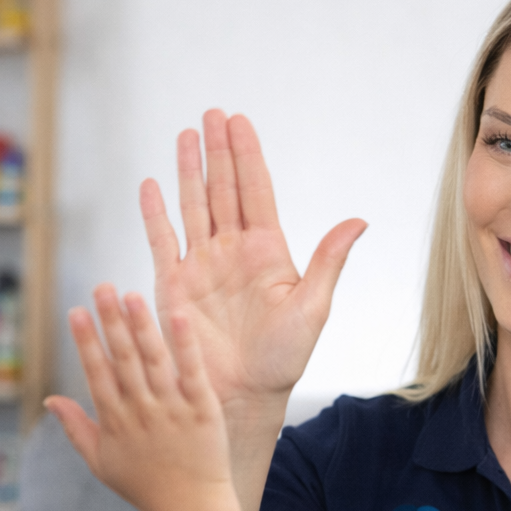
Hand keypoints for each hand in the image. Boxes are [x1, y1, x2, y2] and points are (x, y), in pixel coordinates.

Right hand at [45, 285, 233, 510]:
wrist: (191, 509)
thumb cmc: (144, 486)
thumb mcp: (101, 462)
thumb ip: (76, 428)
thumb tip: (50, 399)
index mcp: (115, 422)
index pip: (97, 374)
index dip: (85, 341)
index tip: (76, 311)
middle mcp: (141, 412)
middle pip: (123, 360)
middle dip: (110, 322)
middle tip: (102, 287)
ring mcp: (173, 410)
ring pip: (154, 361)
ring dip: (142, 326)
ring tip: (131, 295)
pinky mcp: (203, 410)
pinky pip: (192, 372)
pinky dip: (185, 344)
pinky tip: (178, 315)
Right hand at [142, 111, 365, 424]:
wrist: (243, 396)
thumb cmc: (282, 360)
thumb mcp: (312, 307)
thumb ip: (327, 261)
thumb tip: (358, 220)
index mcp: (267, 252)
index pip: (255, 191)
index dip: (247, 156)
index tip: (239, 121)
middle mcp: (233, 252)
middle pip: (222, 189)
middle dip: (217, 151)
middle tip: (211, 114)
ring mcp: (202, 266)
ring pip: (193, 206)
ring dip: (188, 171)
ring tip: (185, 134)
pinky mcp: (174, 286)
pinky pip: (163, 241)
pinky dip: (155, 213)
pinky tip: (152, 184)